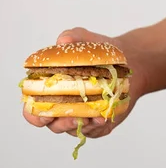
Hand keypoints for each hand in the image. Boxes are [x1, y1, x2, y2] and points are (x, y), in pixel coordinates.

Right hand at [22, 27, 147, 138]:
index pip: (33, 110)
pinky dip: (99, 125)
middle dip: (61, 123)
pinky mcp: (99, 122)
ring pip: (76, 129)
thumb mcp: (86, 40)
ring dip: (83, 125)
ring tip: (93, 116)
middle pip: (54, 125)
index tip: (42, 113)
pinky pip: (96, 130)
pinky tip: (104, 116)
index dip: (34, 114)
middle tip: (72, 117)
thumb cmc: (99, 52)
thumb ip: (72, 38)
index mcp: (49, 91)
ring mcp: (81, 117)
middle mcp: (63, 108)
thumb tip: (63, 41)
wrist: (129, 61)